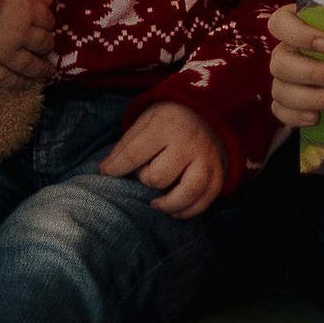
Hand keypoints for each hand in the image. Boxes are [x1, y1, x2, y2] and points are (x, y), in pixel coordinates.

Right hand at [0, 0, 52, 87]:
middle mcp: (21, 33)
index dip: (48, 21)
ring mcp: (5, 54)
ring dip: (41, 68)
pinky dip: (20, 83)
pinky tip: (27, 84)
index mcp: (26, 8)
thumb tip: (50, 2)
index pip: (47, 19)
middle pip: (42, 42)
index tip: (46, 24)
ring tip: (48, 71)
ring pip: (30, 65)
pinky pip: (8, 80)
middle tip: (47, 46)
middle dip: (46, 43)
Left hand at [102, 99, 225, 218]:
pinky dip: (187, 211)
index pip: (135, 154)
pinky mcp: (219, 174)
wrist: (211, 111)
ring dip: (167, 204)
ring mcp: (207, 159)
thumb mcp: (147, 120)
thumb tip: (105, 170)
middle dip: (145, 180)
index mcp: (167, 125)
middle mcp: (189, 143)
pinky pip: (204, 201)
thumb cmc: (172, 118)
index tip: (107, 174)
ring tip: (156, 203)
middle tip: (145, 173)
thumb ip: (126, 145)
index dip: (116, 168)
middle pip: (158, 177)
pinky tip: (174, 209)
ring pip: (186, 193)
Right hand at [268, 3, 323, 126]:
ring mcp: (284, 79)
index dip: (299, 34)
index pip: (281, 23)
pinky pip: (281, 110)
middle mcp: (286, 51)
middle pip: (280, 61)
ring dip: (310, 97)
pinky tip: (316, 117)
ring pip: (280, 89)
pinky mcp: (287, 103)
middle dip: (313, 72)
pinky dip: (296, 116)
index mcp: (299, 26)